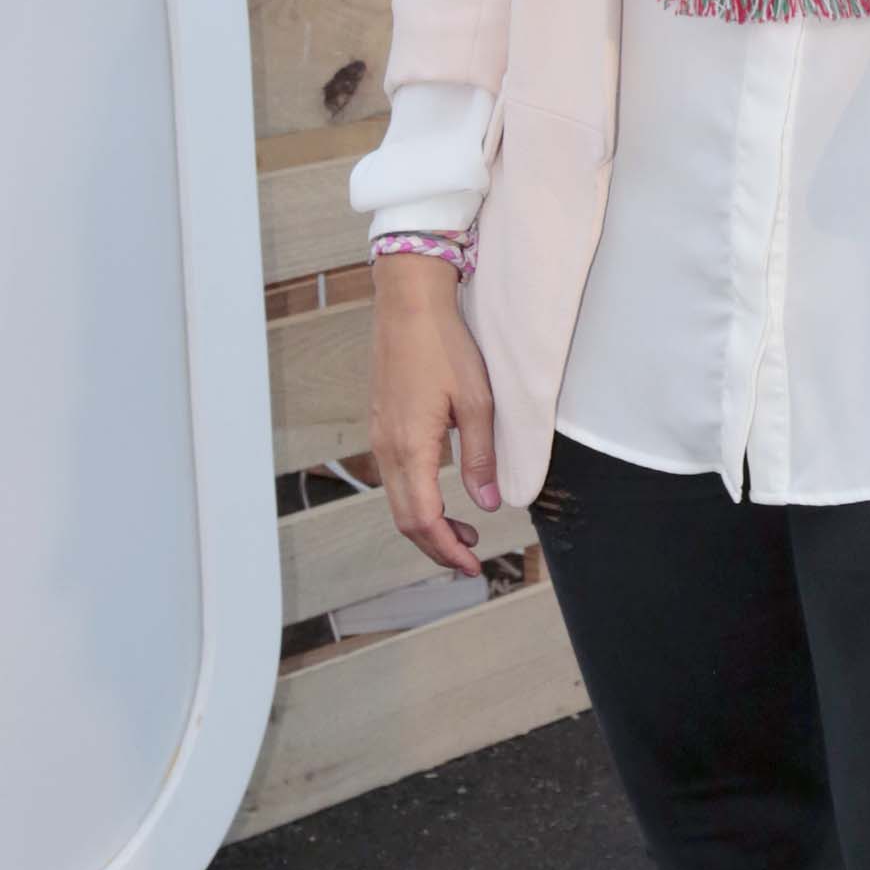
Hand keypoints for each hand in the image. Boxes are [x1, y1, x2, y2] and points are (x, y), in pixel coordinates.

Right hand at [370, 257, 501, 577]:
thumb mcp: (477, 404)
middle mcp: (387, 449)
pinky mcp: (381, 426)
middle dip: (437, 546)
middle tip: (472, 557)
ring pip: (398, 501)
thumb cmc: (445, 347)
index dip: (447, 549)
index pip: (424, 519)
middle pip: (405, 520)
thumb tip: (489, 504)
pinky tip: (442, 496)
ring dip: (427, 524)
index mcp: (410, 448)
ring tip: (464, 531)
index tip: (473, 565)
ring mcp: (380, 438)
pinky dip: (417, 500)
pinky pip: (395, 479)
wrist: (409, 305)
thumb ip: (481, 459)